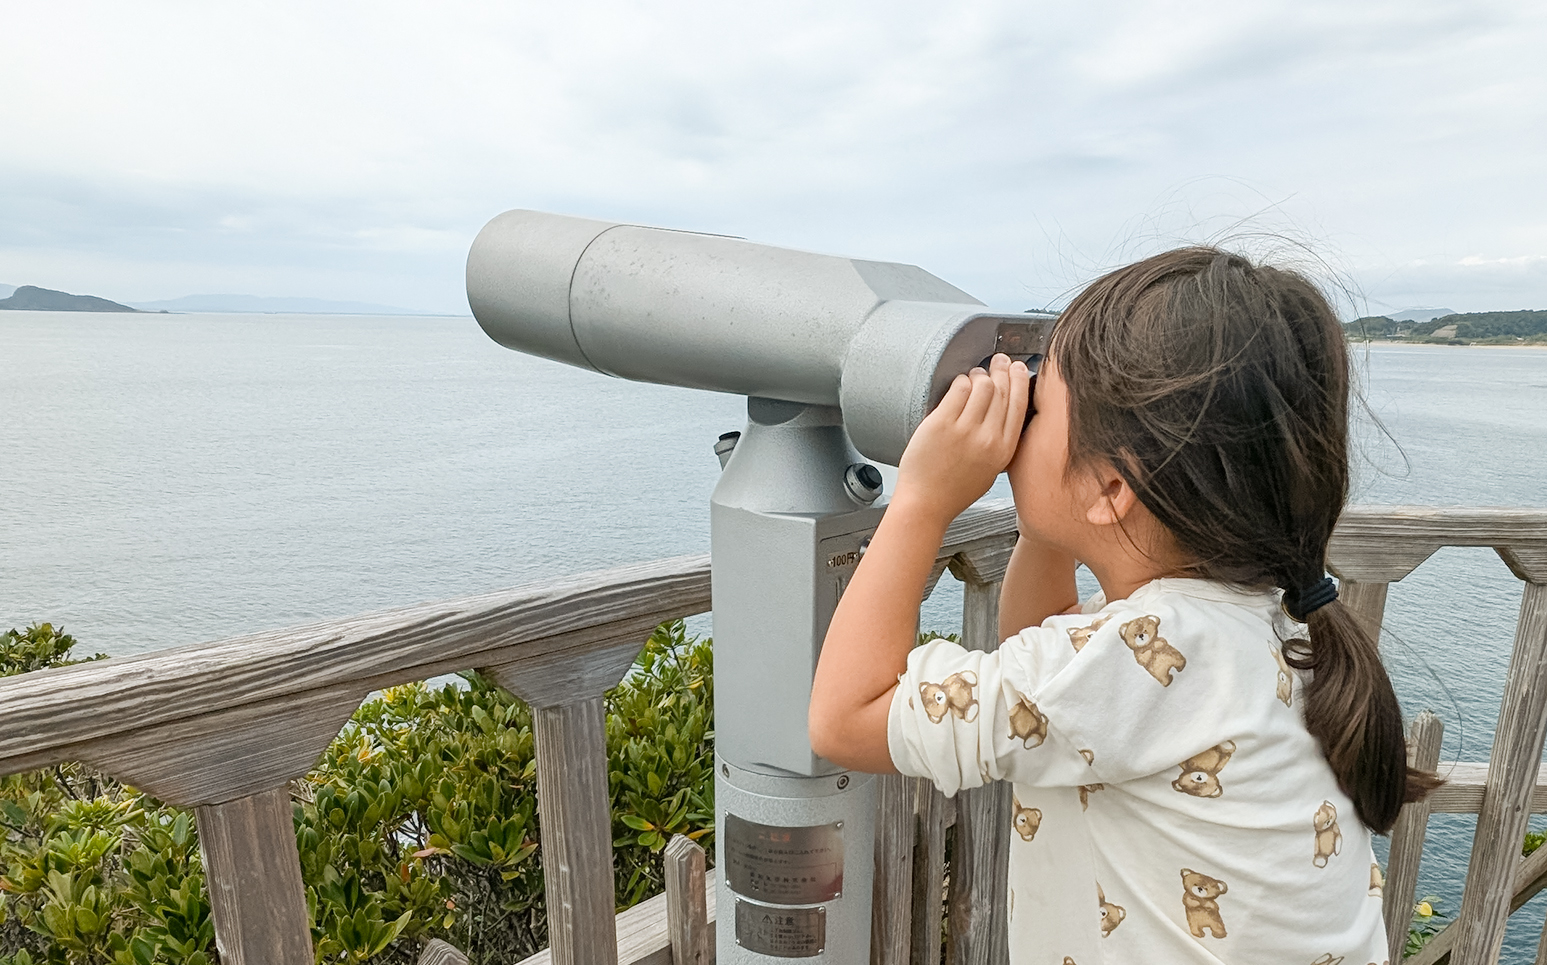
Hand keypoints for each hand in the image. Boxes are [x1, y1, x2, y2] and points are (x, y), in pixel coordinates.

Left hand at [893, 353, 1029, 522]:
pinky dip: (961, 381)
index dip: (1021, 381)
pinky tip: (959, 383)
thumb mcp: (991, 469)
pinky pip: (958, 389)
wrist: (926, 503)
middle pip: (1003, 391)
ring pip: (983, 386)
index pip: (1020, 405)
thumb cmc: (955, 489)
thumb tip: (1004, 409)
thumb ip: (1000, 441)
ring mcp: (965, 430)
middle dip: (1003, 370)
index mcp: (1004, 450)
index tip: (1019, 369)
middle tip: (1000, 360)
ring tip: (975, 373)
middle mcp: (988, 438)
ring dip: (980, 374)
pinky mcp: (941, 424)